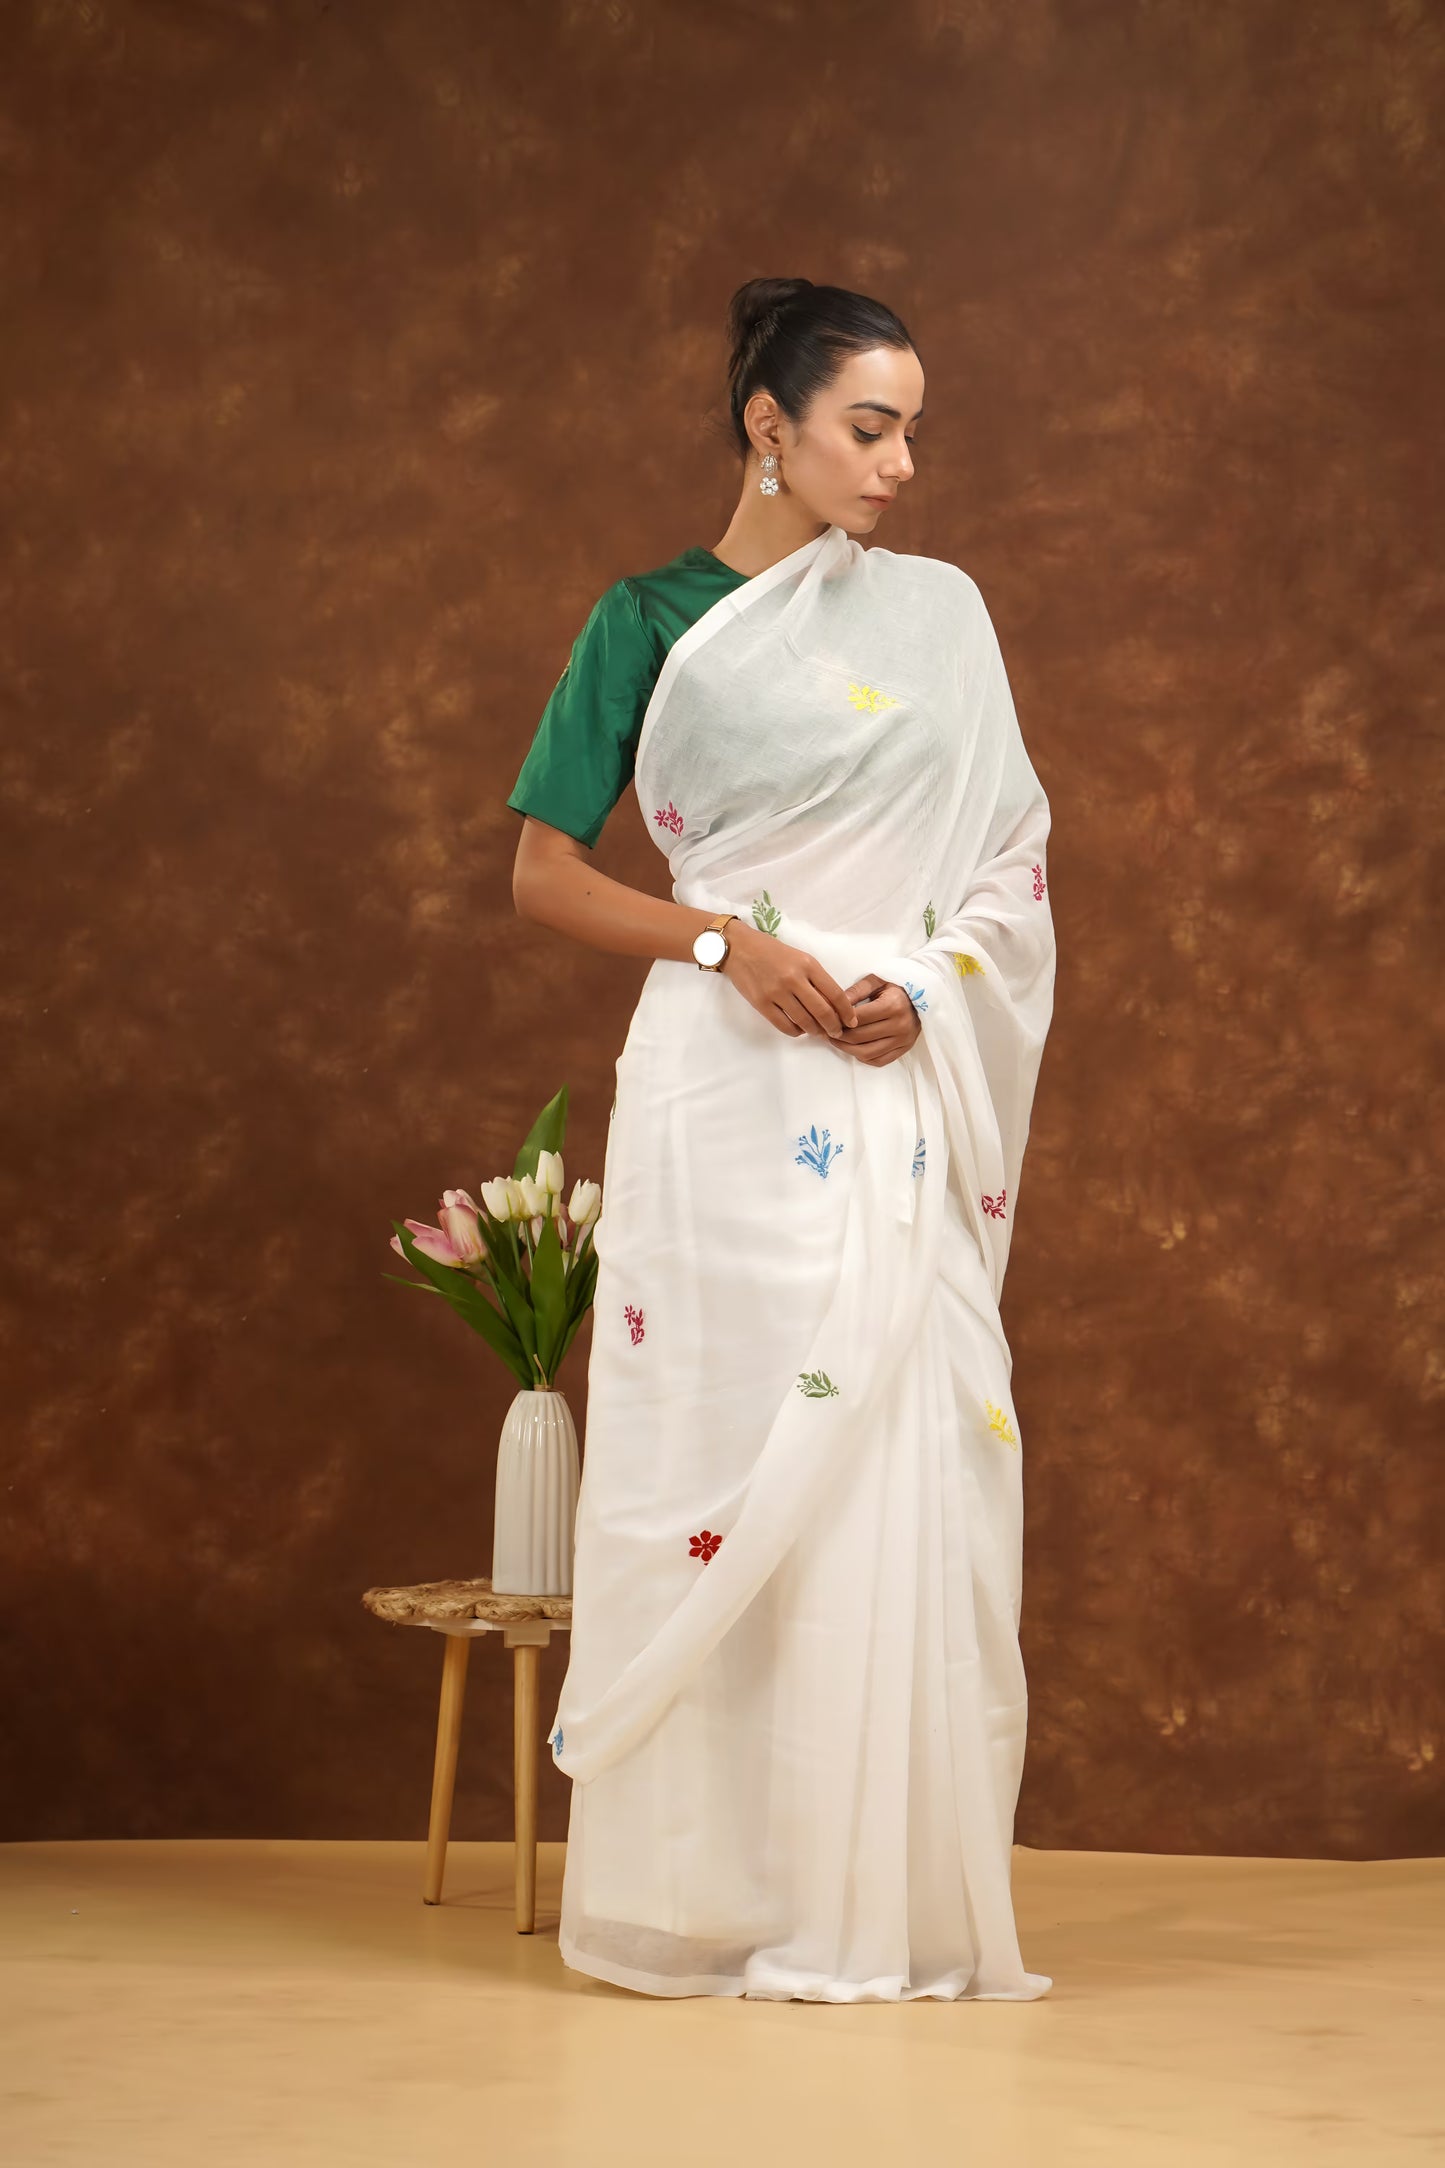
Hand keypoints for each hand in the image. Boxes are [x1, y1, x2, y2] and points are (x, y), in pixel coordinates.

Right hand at [720, 923, 858, 1039]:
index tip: (851, 1021)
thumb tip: (832, 1004)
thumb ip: (815, 978)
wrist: (739, 947)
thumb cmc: (772, 951)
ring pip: (804, 1022)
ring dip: (816, 1031)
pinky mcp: (761, 1003)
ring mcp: (776, 992)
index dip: (846, 1011)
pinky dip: (796, 1031)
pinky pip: (784, 1026)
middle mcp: (793, 978)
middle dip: (834, 1026)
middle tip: (837, 1032)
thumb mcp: (799, 958)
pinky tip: (799, 1029)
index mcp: (807, 964)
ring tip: (819, 1032)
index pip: (835, 993)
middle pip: (823, 1011)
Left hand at [833, 974, 921, 1065]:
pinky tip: (854, 1048)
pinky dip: (862, 1057)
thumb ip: (856, 991)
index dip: (838, 1020)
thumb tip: (835, 1004)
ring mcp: (903, 1041)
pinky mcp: (904, 1050)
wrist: (924, 997)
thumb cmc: (896, 987)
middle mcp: (899, 1026)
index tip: (828, 1018)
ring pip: (866, 1053)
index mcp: (892, 1006)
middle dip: (839, 1036)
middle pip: (859, 1037)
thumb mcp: (877, 981)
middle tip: (829, 1030)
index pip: (857, 1018)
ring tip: (837, 1040)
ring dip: (847, 1049)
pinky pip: (878, 1061)